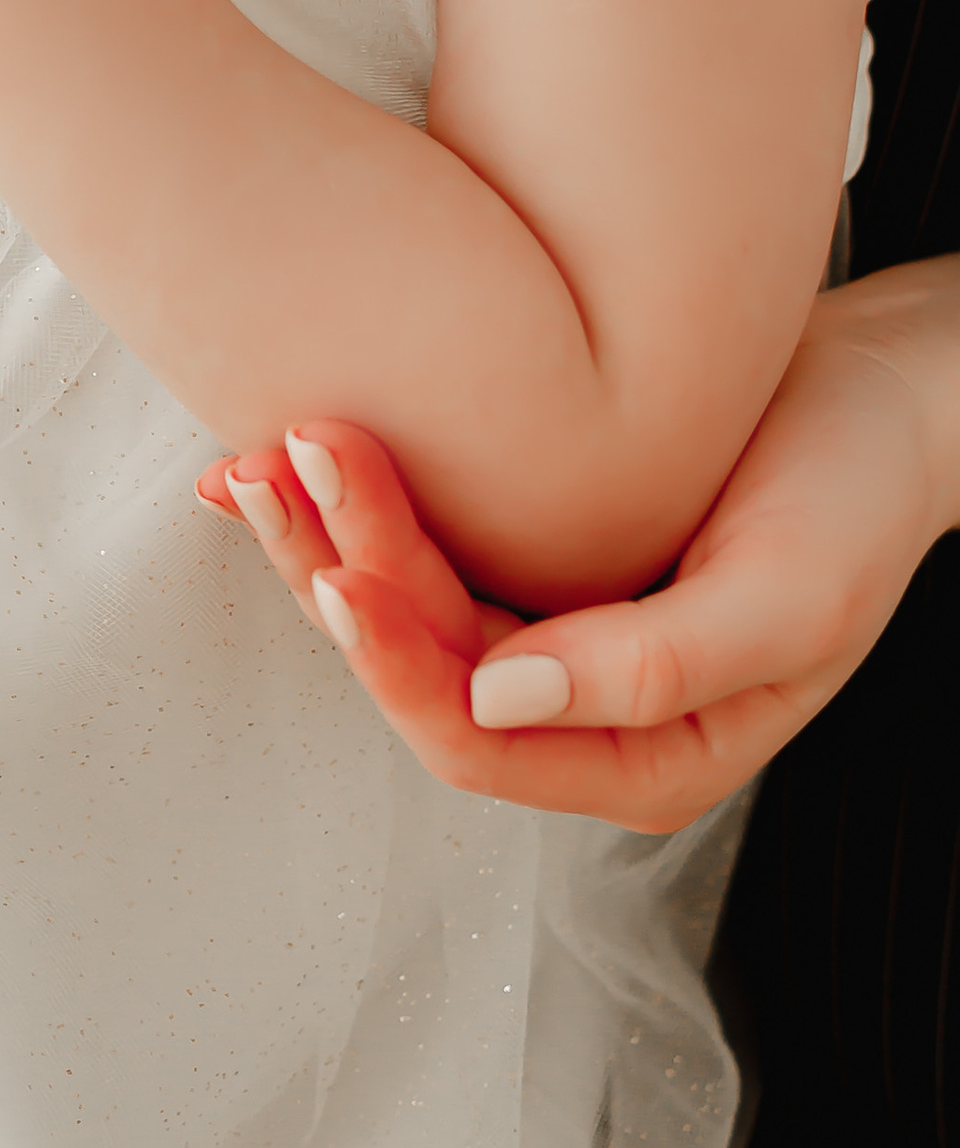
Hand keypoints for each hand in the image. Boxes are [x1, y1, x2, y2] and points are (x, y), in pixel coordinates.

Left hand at [198, 262, 959, 830]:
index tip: (342, 573)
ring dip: (324, 535)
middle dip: (337, 572)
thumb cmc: (858, 494)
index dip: (396, 664)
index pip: (476, 742)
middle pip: (413, 669)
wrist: (886, 390)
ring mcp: (541, 636)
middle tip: (280, 465)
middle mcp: (574, 713)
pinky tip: (281, 452)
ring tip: (261, 454)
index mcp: (643, 757)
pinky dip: (350, 504)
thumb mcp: (785, 596)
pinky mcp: (524, 561)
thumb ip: (654, 666)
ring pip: (395, 608)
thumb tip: (497, 699)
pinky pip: (414, 546)